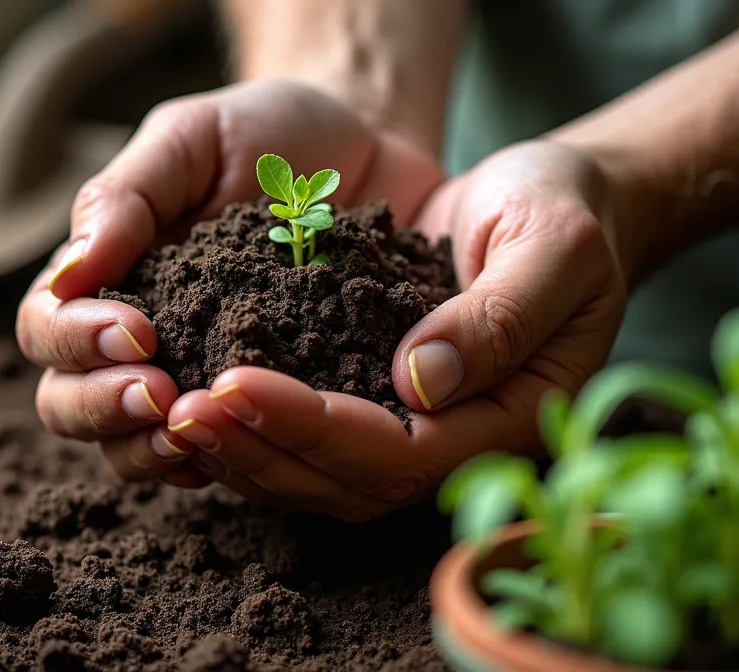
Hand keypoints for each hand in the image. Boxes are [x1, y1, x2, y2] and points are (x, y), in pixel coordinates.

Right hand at [15, 80, 442, 488]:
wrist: (370, 154)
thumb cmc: (269, 138)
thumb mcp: (193, 138)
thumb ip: (125, 195)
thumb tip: (70, 275)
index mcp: (103, 278)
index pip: (46, 327)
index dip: (75, 340)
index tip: (137, 330)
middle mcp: (133, 342)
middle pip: (67, 404)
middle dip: (101, 406)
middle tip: (159, 391)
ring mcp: (189, 381)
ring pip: (128, 450)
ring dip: (148, 449)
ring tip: (193, 430)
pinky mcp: (255, 412)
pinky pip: (217, 462)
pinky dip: (219, 466)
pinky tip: (248, 454)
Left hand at [165, 141, 630, 520]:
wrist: (550, 200)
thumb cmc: (565, 212)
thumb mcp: (555, 243)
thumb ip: (503, 313)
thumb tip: (420, 383)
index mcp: (508, 418)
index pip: (402, 453)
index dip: (317, 426)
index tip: (239, 382)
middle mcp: (455, 443)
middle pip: (346, 481)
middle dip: (261, 447)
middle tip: (182, 408)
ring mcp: (411, 433)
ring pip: (316, 476)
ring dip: (242, 449)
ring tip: (173, 411)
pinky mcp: (372, 404)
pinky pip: (305, 441)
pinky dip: (249, 429)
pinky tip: (193, 397)